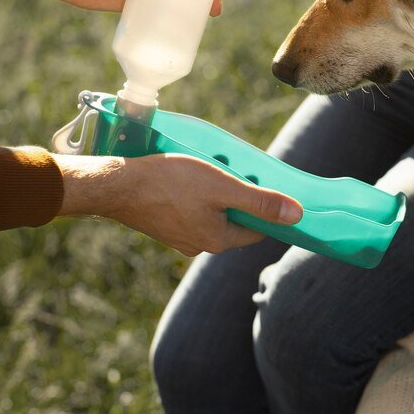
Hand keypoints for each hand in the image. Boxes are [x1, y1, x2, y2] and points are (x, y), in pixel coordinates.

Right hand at [55, 153, 301, 255]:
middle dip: (238, 196)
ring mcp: (179, 237)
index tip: (266, 185)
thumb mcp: (222, 187)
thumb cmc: (170, 183)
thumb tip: (296, 215)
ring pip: (211, 214)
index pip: (258, 229)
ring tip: (209, 169)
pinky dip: (195, 195)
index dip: (267, 207)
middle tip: (234, 170)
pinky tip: (186, 176)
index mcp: (218, 240)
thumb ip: (260, 202)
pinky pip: (190, 211)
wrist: (116, 185)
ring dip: (216, 193)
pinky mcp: (163, 225)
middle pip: (234, 220)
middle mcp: (200, 245)